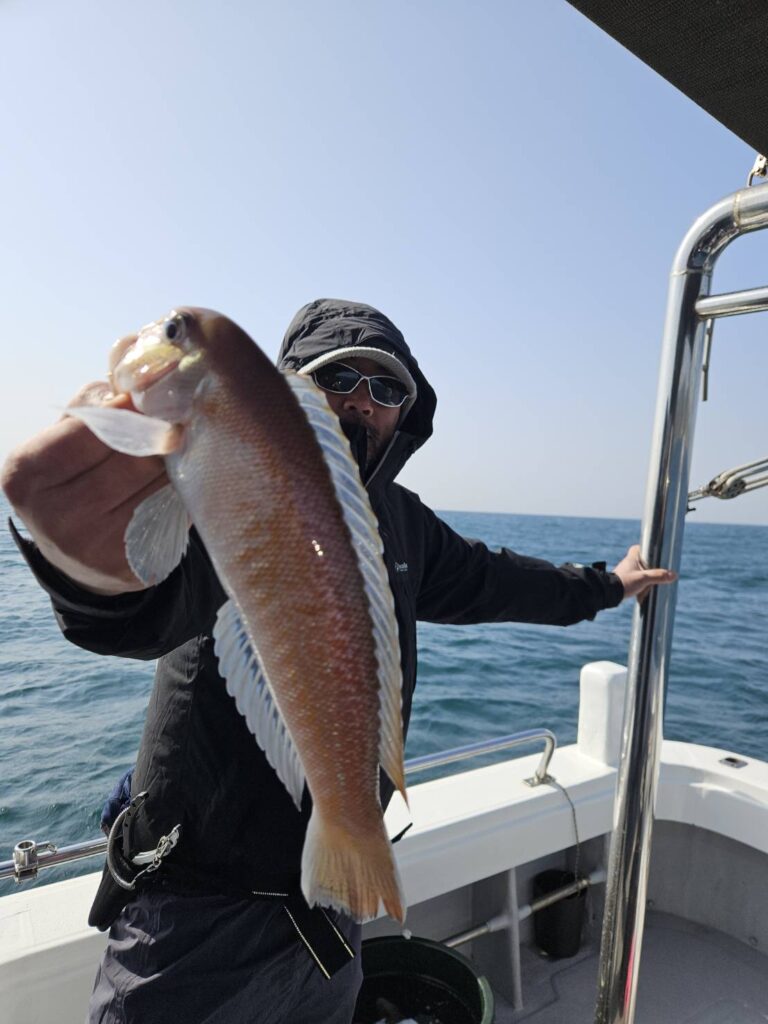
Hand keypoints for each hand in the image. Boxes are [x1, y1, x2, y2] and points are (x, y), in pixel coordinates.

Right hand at [1, 382, 168, 593]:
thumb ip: (94, 403)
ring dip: (175, 466)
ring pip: (159, 486)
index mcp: (25, 475)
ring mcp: (92, 548)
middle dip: (158, 439)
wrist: (79, 555)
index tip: (151, 402)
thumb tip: (138, 375)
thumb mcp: (64, 437)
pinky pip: (174, 515)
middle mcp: (54, 517)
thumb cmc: (75, 477)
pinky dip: (181, 496)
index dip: (130, 412)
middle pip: (134, 459)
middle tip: (173, 429)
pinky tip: (176, 490)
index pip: (92, 428)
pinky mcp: (129, 567)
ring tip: (173, 460)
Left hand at [612, 544, 676, 602]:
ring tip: (654, 579)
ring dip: (644, 574)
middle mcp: (627, 564)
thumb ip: (658, 576)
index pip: (636, 548)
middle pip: (639, 560)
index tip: (654, 551)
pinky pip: (634, 579)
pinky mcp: (624, 582)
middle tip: (658, 567)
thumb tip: (673, 575)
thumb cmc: (625, 582)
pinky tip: (645, 588)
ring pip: (637, 571)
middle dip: (648, 564)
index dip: (645, 548)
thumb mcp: (644, 579)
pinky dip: (640, 582)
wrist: (609, 593)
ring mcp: (625, 573)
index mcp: (631, 559)